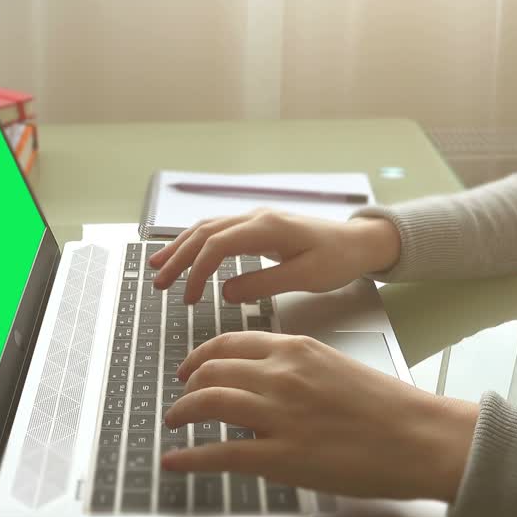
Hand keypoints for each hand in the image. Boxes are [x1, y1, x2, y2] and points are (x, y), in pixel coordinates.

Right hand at [147, 209, 400, 304]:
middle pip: (204, 233)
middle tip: (157, 283)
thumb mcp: (305, 277)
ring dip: (180, 248)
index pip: (217, 246)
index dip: (196, 272)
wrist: (359, 242)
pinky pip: (218, 231)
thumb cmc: (338, 259)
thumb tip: (225, 292)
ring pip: (207, 229)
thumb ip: (264, 284)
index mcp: (266, 228)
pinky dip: (196, 244)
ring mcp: (255, 220)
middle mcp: (256, 218)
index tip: (187, 298)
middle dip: (177, 258)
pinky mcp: (257, 228)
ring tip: (157, 268)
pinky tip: (183, 256)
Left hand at [161, 332, 479, 501]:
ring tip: (175, 423)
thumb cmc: (390, 409)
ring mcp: (278, 415)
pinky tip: (175, 460)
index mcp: (296, 350)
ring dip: (182, 412)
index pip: (231, 343)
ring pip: (208, 402)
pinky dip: (190, 457)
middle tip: (181, 399)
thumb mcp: (337, 369)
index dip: (202, 356)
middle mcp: (281, 375)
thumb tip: (268, 386)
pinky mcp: (281, 456)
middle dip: (188, 385)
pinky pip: (220, 454)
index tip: (192, 367)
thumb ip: (299, 372)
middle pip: (212, 370)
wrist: (420, 437)